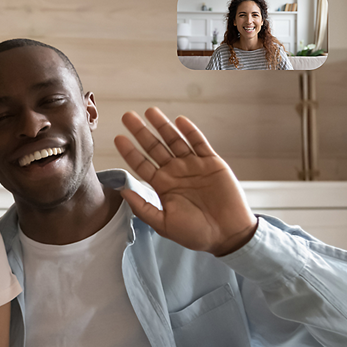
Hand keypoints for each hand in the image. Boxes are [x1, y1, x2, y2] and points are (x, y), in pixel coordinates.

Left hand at [114, 107, 257, 256]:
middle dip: (141, 132)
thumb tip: (123, 192)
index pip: (142, 164)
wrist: (227, 235)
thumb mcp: (164, 224)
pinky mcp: (212, 163)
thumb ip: (143, 208)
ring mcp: (194, 166)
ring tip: (150, 111)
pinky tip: (179, 120)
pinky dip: (190, 132)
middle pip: (155, 147)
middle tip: (127, 116)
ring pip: (175, 141)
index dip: (130, 151)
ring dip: (163, 126)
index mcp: (163, 186)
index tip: (118, 138)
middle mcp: (176, 172)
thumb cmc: (195, 233)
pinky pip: (199, 143)